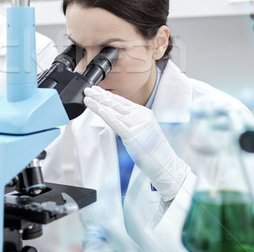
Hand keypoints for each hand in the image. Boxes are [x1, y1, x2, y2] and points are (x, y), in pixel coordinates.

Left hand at [83, 86, 188, 200]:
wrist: (166, 164)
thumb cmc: (154, 151)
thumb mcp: (143, 130)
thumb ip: (130, 122)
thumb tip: (114, 116)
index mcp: (143, 113)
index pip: (121, 101)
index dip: (108, 95)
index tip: (97, 90)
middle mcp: (140, 115)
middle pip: (116, 103)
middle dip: (100, 95)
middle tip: (88, 89)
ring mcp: (136, 124)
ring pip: (113, 111)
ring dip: (98, 103)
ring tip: (88, 97)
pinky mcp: (132, 135)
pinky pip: (116, 123)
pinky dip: (106, 114)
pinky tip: (98, 109)